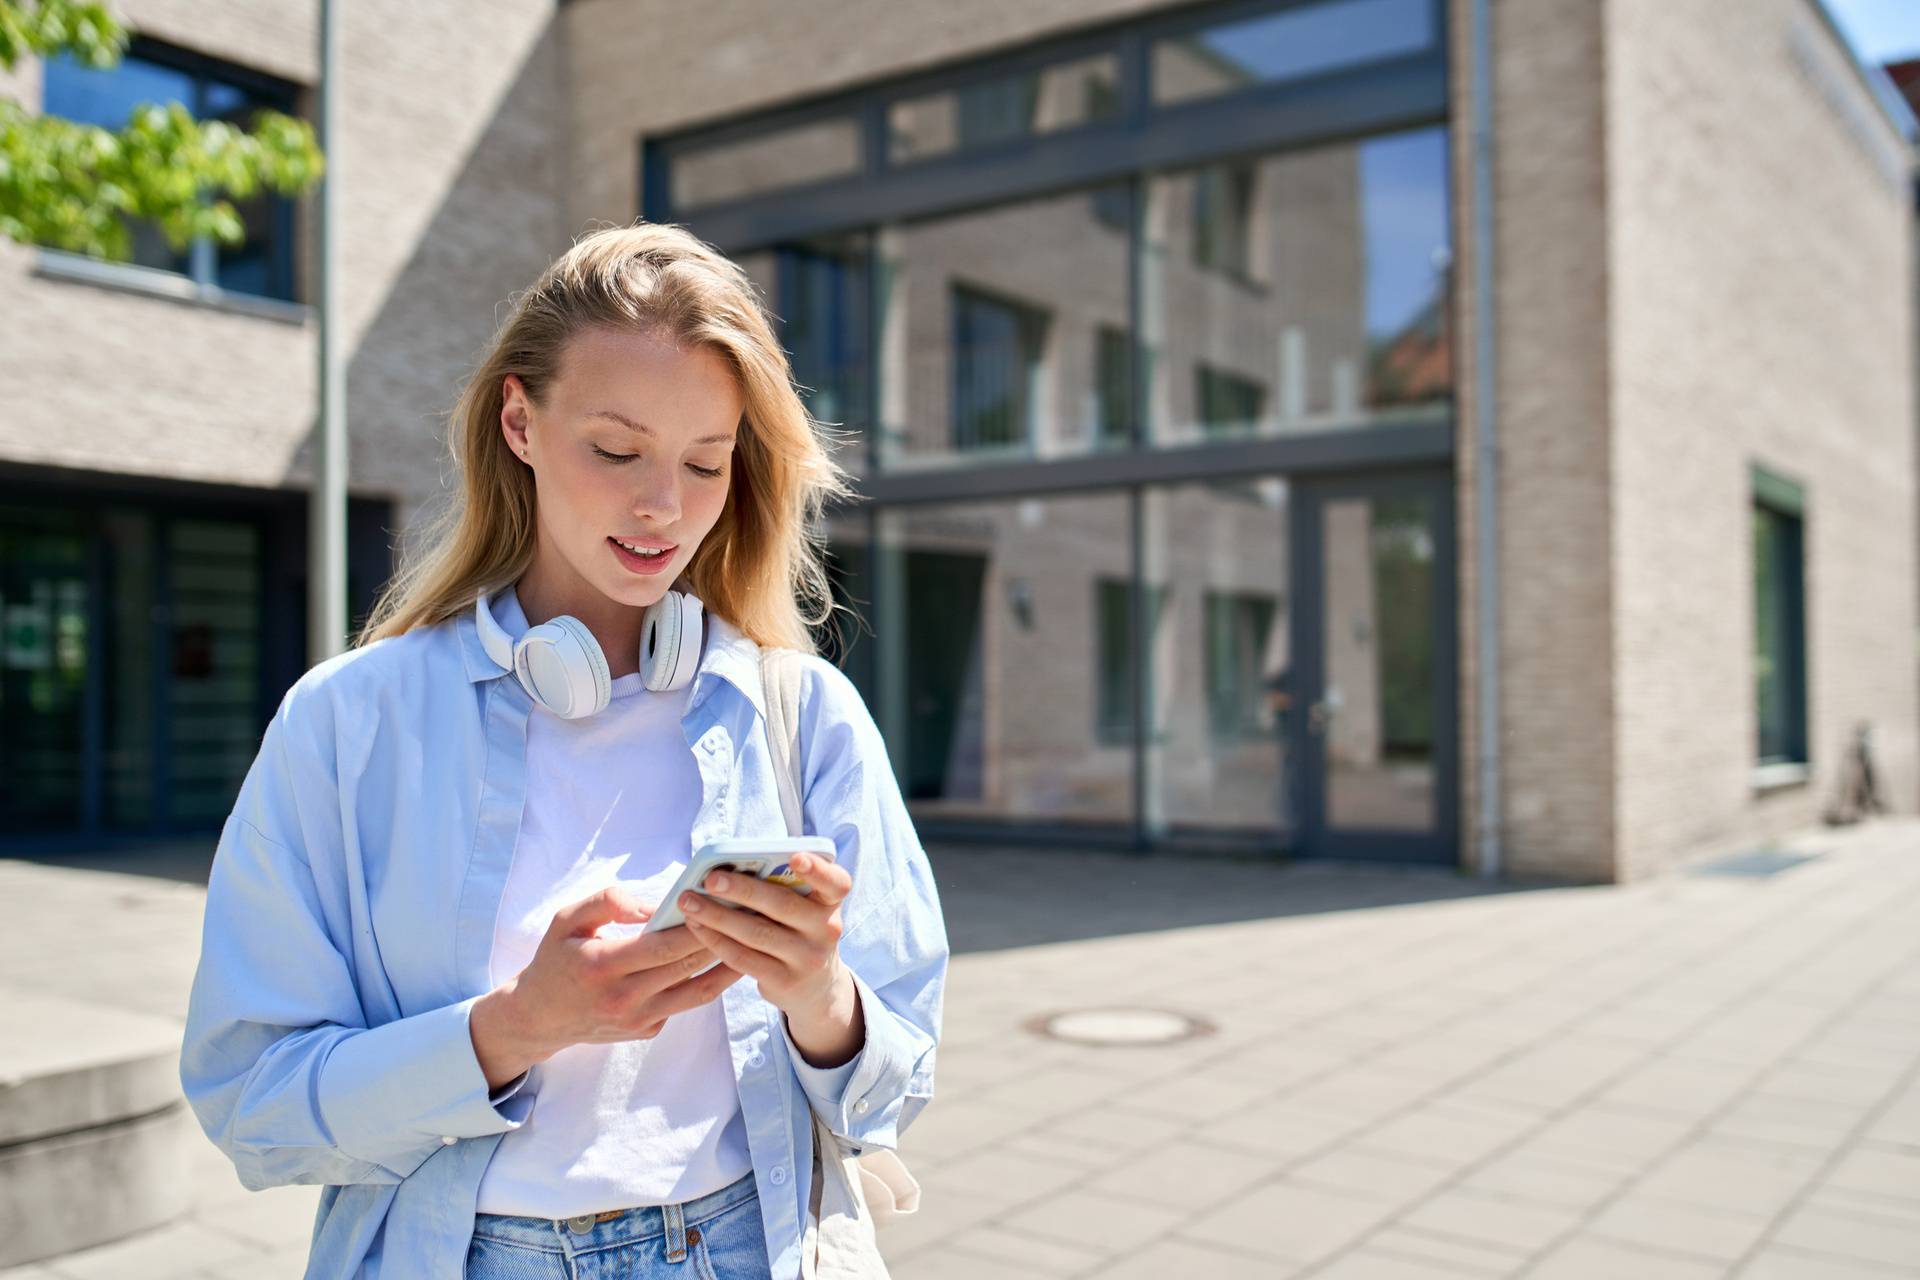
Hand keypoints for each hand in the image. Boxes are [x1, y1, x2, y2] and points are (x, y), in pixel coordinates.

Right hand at [504, 883, 743, 1060]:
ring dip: (728, 966)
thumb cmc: (555, 960)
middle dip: (720, 939)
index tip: (722, 903)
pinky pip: (685, 1003)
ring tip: (754, 940)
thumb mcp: (567, 920)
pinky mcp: (647, 1031)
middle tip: (750, 915)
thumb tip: (654, 906)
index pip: (663, 946)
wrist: (539, 1017)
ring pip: (698, 991)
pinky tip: (725, 960)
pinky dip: (706, 982)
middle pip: (686, 966)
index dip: (695, 926)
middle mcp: (623, 998)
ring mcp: (638, 1019)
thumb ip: (608, 903)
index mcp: (602, 966)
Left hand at [677, 851, 853, 1024]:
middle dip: (743, 890)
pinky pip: (743, 958)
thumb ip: (783, 889)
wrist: (816, 988)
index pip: (835, 882)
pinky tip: (696, 925)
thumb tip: (729, 869)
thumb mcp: (806, 910)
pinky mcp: (784, 981)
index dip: (817, 869)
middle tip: (711, 878)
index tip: (794, 857)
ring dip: (717, 915)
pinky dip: (715, 940)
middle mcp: (826, 930)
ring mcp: (807, 959)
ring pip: (756, 933)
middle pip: (782, 905)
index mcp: (830, 903)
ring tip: (689, 900)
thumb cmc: (799, 932)